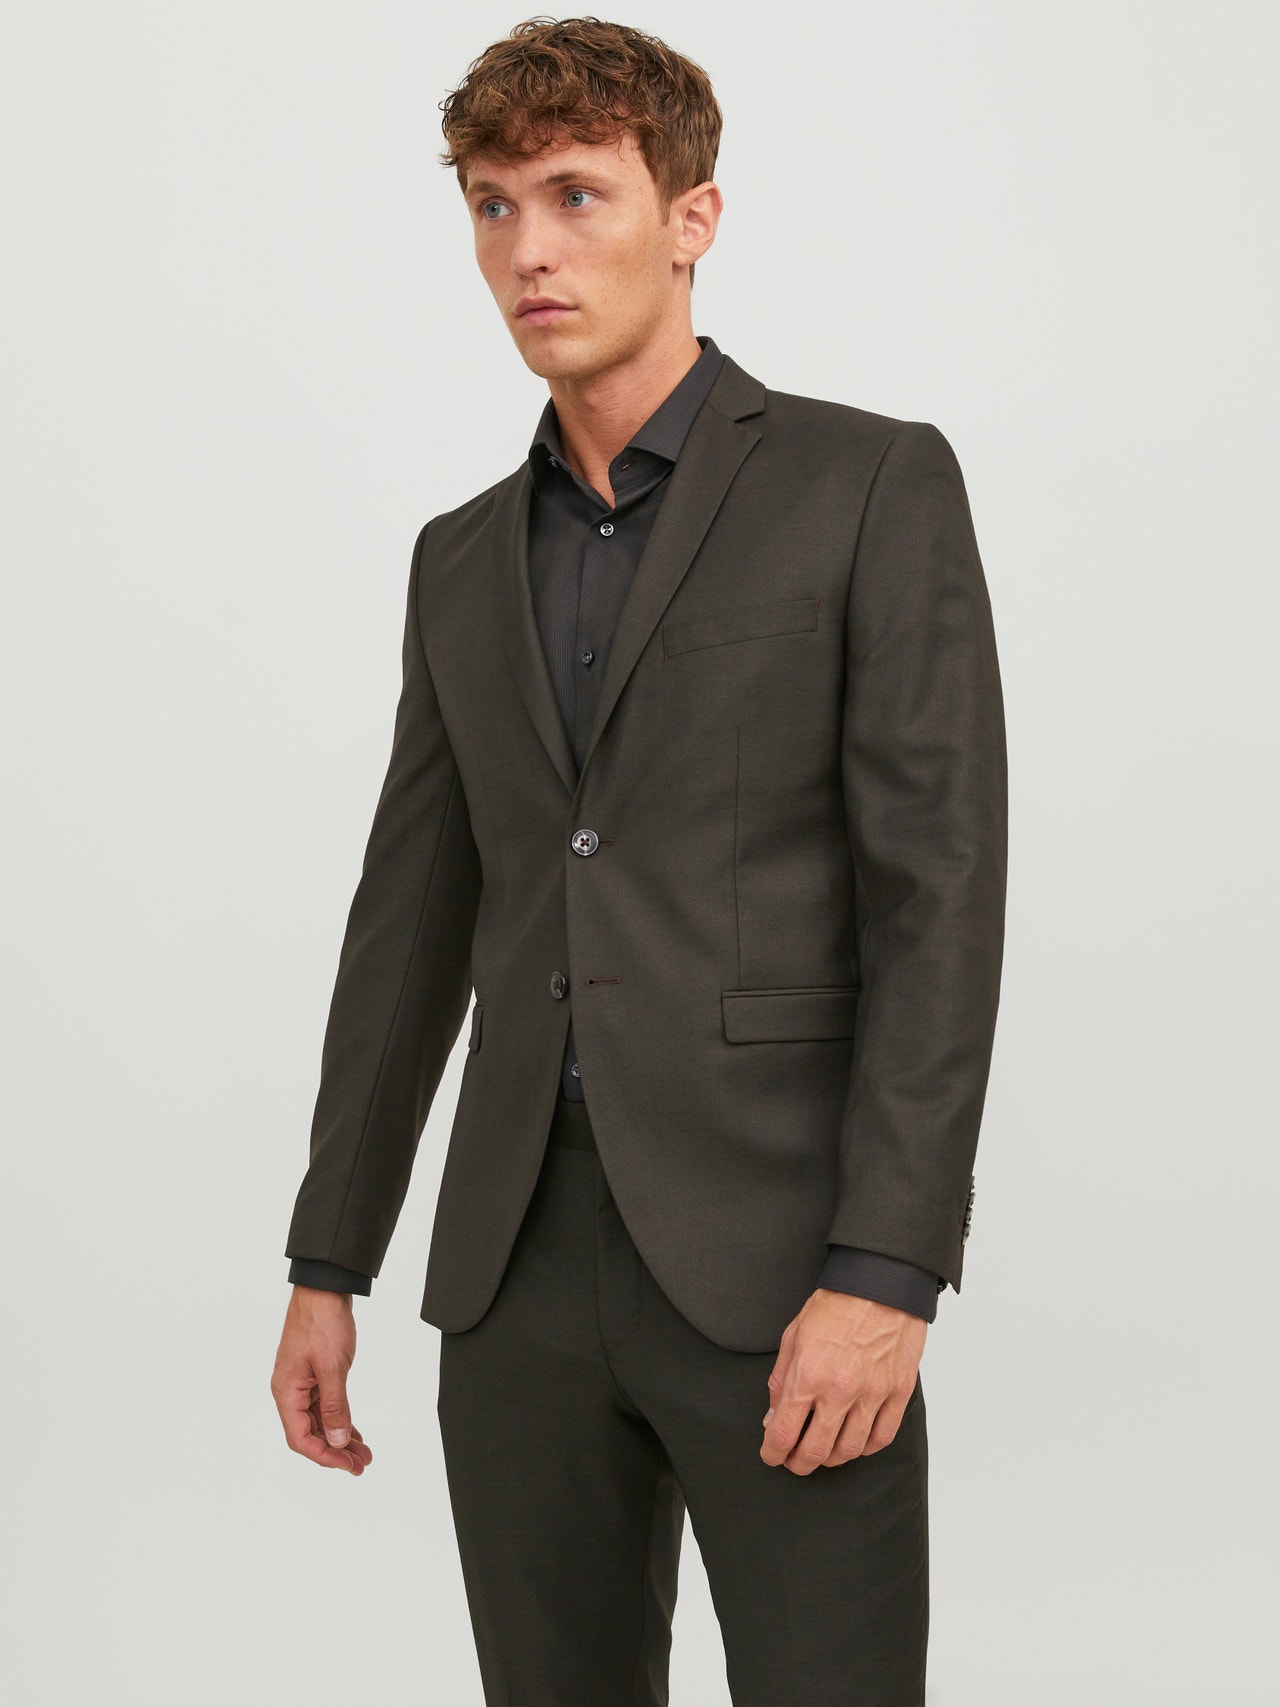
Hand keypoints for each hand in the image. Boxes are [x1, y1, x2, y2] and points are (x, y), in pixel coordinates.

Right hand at [271, 1286, 372, 1474]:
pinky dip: (339, 1419)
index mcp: (287, 1391)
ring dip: (340, 1437)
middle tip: (361, 1465)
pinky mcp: (314, 1374)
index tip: (347, 1465)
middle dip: (335, 1451)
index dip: (323, 1456)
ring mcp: (302, 1382)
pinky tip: (354, 1431)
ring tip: (363, 1453)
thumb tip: (336, 1441)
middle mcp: (290, 1390)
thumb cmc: (322, 1322)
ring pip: (319, 1420)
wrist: (324, 1289)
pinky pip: (324, 1405)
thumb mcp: (332, 1367)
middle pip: (310, 1433)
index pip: (300, 1438)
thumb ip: (335, 1406)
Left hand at [760, 1288, 925, 1473]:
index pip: (784, 1433)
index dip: (773, 1452)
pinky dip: (865, 1448)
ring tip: (823, 1452)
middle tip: (795, 1461)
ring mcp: (872, 1394)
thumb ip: (781, 1380)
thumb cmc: (836, 1304)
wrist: (879, 1283)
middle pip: (816, 1451)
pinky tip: (855, 1443)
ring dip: (831, 1459)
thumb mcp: (793, 1336)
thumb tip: (773, 1415)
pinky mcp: (897, 1392)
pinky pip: (882, 1438)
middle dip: (799, 1463)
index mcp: (808, 1375)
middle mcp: (839, 1391)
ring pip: (850, 1450)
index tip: (771, 1454)